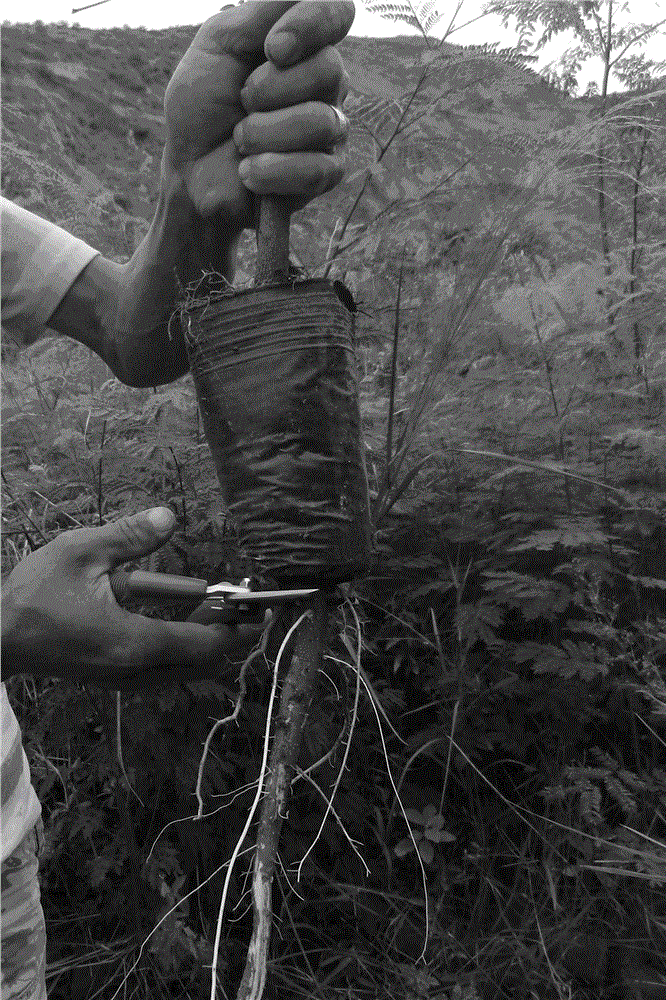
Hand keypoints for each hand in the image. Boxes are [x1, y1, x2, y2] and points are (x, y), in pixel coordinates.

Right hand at [0, 508, 263, 690]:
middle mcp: (136, 670)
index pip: (205, 642)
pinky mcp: (116, 679)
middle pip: (204, 662)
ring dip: (208, 640)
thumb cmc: (34, 595)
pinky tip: (181, 615)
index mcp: (133, 642)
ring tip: (216, 603)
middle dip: (230, 634)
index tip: (259, 607)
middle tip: (242, 602)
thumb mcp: (81, 552)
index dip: (238, 626)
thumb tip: (168, 517)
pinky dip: (185, 647)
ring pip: (187, 670)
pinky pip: (167, 670)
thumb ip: (129, 535)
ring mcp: (125, 680)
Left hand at [163, 0, 353, 232]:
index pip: (337, 11)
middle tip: (243, 101)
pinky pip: (315, 169)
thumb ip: (259, 11)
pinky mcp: (324, 175)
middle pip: (329, 69)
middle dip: (271, 88)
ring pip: (320, 122)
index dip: (312, 23)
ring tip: (240, 140)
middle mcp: (324, 83)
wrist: (190, 167)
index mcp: (303, 43)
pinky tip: (249, 171)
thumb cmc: (204, 103)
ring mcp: (330, 130)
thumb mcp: (219, 42)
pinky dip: (272, 169)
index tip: (272, 48)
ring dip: (264, 132)